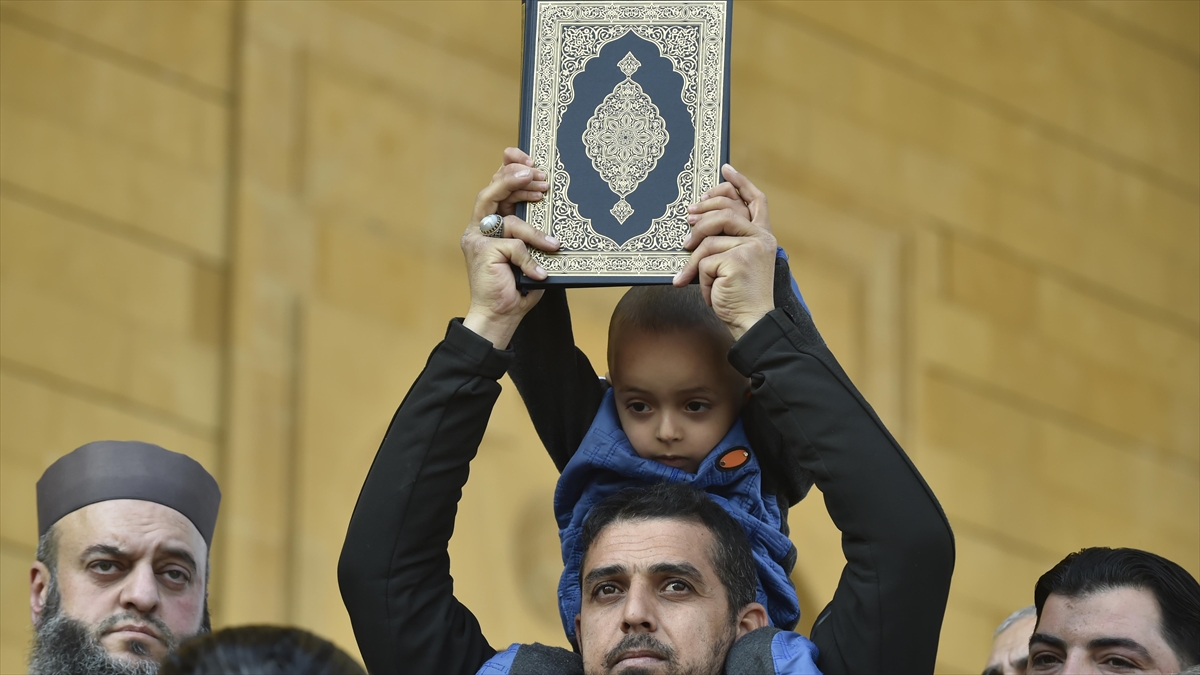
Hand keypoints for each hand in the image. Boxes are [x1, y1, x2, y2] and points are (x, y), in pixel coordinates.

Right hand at [461, 149, 558, 347]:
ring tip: (553, 242)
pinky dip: (530, 259)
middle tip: (541, 178)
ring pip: (507, 219)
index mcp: (488, 224)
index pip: (496, 187)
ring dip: (534, 228)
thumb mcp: (529, 252)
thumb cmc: (518, 286)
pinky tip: (541, 273)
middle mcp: (478, 229)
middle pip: (492, 191)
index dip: (510, 168)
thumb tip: (552, 204)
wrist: (499, 318)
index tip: (529, 159)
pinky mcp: (483, 253)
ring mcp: (477, 240)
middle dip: (517, 180)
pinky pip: (513, 246)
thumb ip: (531, 230)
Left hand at [674, 164, 775, 339]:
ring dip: (694, 257)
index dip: (740, 183)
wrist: (752, 323)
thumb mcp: (734, 264)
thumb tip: (697, 220)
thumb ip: (725, 243)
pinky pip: (704, 261)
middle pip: (725, 211)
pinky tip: (704, 290)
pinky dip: (698, 278)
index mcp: (763, 237)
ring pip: (709, 238)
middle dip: (702, 214)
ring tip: (685, 273)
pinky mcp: (737, 260)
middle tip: (687, 218)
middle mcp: (761, 238)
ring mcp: (750, 248)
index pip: (756, 200)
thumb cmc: (740, 297)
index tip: (725, 168)